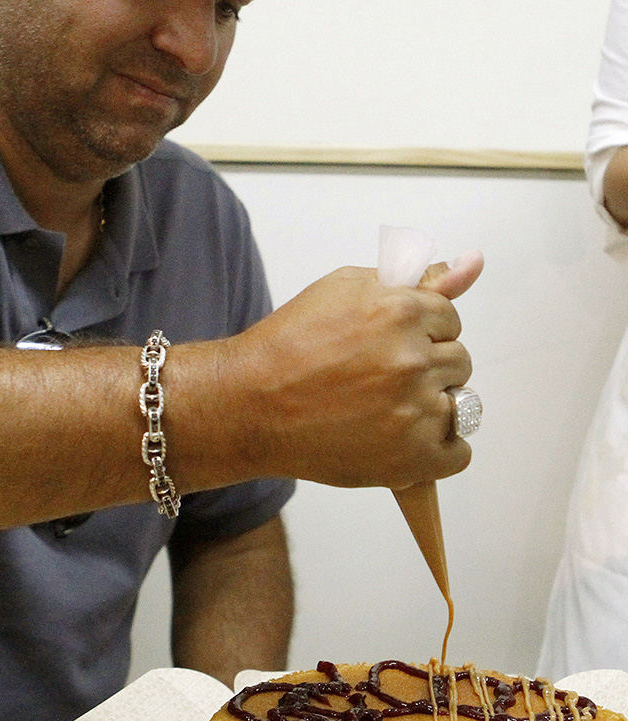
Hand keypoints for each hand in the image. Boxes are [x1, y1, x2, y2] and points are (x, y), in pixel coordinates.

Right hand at [232, 260, 479, 487]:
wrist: (246, 405)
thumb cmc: (290, 345)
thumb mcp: (347, 291)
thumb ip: (415, 279)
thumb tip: (475, 262)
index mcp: (400, 312)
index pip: (448, 319)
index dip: (415, 333)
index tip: (382, 347)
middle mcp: (411, 360)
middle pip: (459, 361)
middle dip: (424, 368)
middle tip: (374, 379)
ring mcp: (415, 412)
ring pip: (461, 405)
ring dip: (430, 408)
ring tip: (381, 410)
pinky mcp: (412, 458)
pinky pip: (458, 454)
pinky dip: (434, 451)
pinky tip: (397, 440)